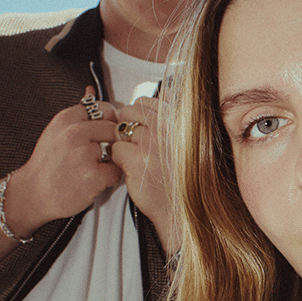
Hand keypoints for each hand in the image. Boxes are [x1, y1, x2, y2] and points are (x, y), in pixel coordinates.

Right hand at [6, 87, 122, 234]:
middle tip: (96, 155)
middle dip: (111, 143)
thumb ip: (79, 112)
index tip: (100, 134)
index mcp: (67, 118)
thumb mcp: (57, 130)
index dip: (108, 122)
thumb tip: (91, 89)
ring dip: (112, 160)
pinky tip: (94, 181)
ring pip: (118, 150)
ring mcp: (84, 154)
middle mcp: (75, 133)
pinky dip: (110, 178)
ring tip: (93, 167)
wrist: (32, 194)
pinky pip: (117, 172)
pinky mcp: (93, 176)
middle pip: (115, 129)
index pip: (106, 109)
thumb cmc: (48, 163)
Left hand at [111, 97, 176, 253]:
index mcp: (177, 122)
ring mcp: (151, 143)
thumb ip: (171, 119)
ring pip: (120, 131)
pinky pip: (116, 149)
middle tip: (131, 141)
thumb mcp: (185, 141)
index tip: (138, 123)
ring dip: (122, 143)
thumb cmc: (180, 176)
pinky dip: (118, 159)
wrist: (178, 205)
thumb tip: (162, 94)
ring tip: (134, 157)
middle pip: (130, 112)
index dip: (137, 112)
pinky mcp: (136, 159)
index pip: (146, 101)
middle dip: (125, 125)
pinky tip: (130, 168)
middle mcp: (166, 129)